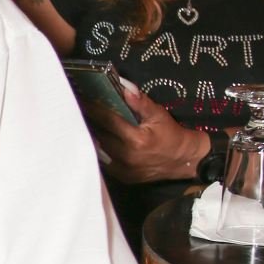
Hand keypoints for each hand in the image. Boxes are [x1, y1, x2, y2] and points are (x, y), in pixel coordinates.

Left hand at [85, 83, 207, 184]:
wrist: (183, 160)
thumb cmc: (171, 134)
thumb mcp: (159, 114)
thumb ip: (140, 102)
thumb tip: (123, 86)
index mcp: (136, 139)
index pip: (108, 120)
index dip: (93, 109)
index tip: (81, 99)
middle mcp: (127, 156)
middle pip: (99, 135)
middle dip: (89, 121)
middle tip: (79, 109)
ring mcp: (123, 169)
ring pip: (98, 149)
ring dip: (92, 136)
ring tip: (84, 122)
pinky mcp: (122, 177)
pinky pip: (104, 161)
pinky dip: (99, 149)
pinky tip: (96, 139)